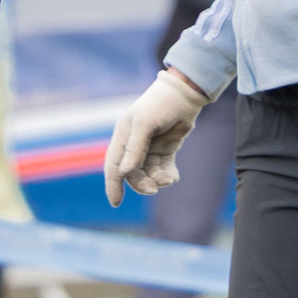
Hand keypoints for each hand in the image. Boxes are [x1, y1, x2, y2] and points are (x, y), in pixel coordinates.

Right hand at [105, 69, 208, 205]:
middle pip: (132, 173)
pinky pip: (163, 168)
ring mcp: (150, 147)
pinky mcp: (165, 149)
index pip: (113, 165)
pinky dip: (168, 175)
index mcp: (123, 136)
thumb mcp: (145, 125)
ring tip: (169, 180)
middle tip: (154, 189)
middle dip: (142, 183)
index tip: (116, 203)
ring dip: (158, 179)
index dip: (113, 185)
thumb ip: (134, 149)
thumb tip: (124, 173)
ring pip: (149, 173)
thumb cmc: (160, 105)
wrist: (184, 94)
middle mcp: (134, 144)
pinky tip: (173, 177)